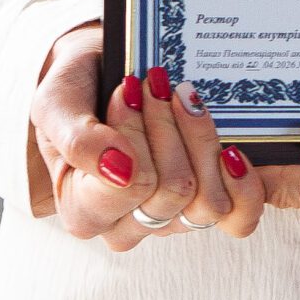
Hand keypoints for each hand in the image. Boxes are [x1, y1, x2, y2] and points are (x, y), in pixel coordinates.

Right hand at [29, 27, 265, 247]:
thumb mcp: (56, 104)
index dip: (133, 132)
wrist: (103, 74)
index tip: (126, 88)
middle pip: (174, 190)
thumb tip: (119, 168)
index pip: (129, 186)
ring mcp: (169, 219)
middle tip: (153, 83)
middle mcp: (127, 225)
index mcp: (84, 212)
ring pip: (206, 201)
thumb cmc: (78, 92)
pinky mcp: (205, 208)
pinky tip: (230, 148)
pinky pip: (239, 218)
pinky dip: (242, 183)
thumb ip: (77, 139)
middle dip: (166, 124)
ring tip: (183, 95)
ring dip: (200, 137)